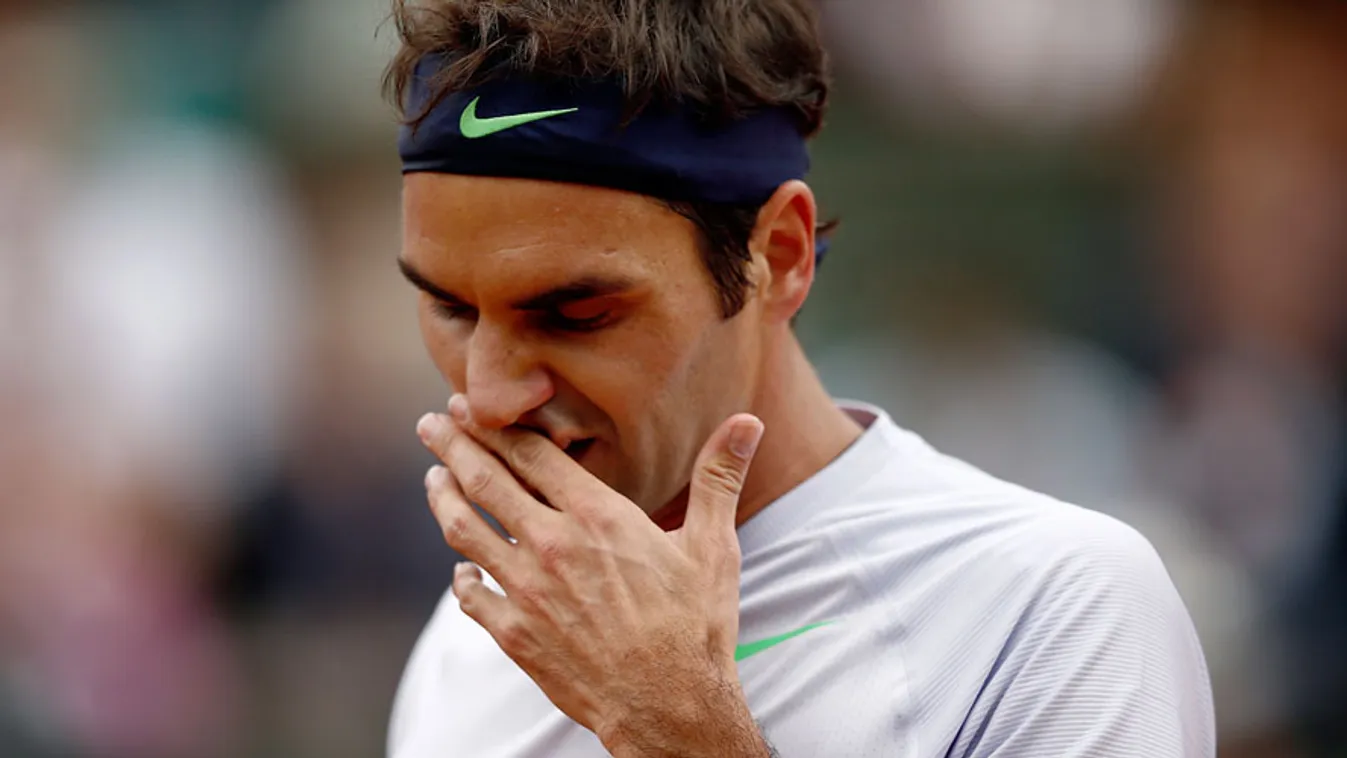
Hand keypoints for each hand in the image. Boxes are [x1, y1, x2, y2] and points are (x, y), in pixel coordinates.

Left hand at [417, 395, 767, 756]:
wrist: (671, 707)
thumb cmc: (696, 626)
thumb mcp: (713, 546)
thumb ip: (719, 478)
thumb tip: (748, 422)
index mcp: (597, 517)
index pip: (531, 455)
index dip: (495, 425)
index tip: (467, 404)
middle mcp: (553, 546)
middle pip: (486, 481)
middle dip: (452, 446)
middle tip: (430, 423)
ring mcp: (528, 592)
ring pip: (465, 532)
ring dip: (443, 499)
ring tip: (434, 481)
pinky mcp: (516, 634)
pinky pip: (471, 596)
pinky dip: (461, 576)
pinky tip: (461, 568)